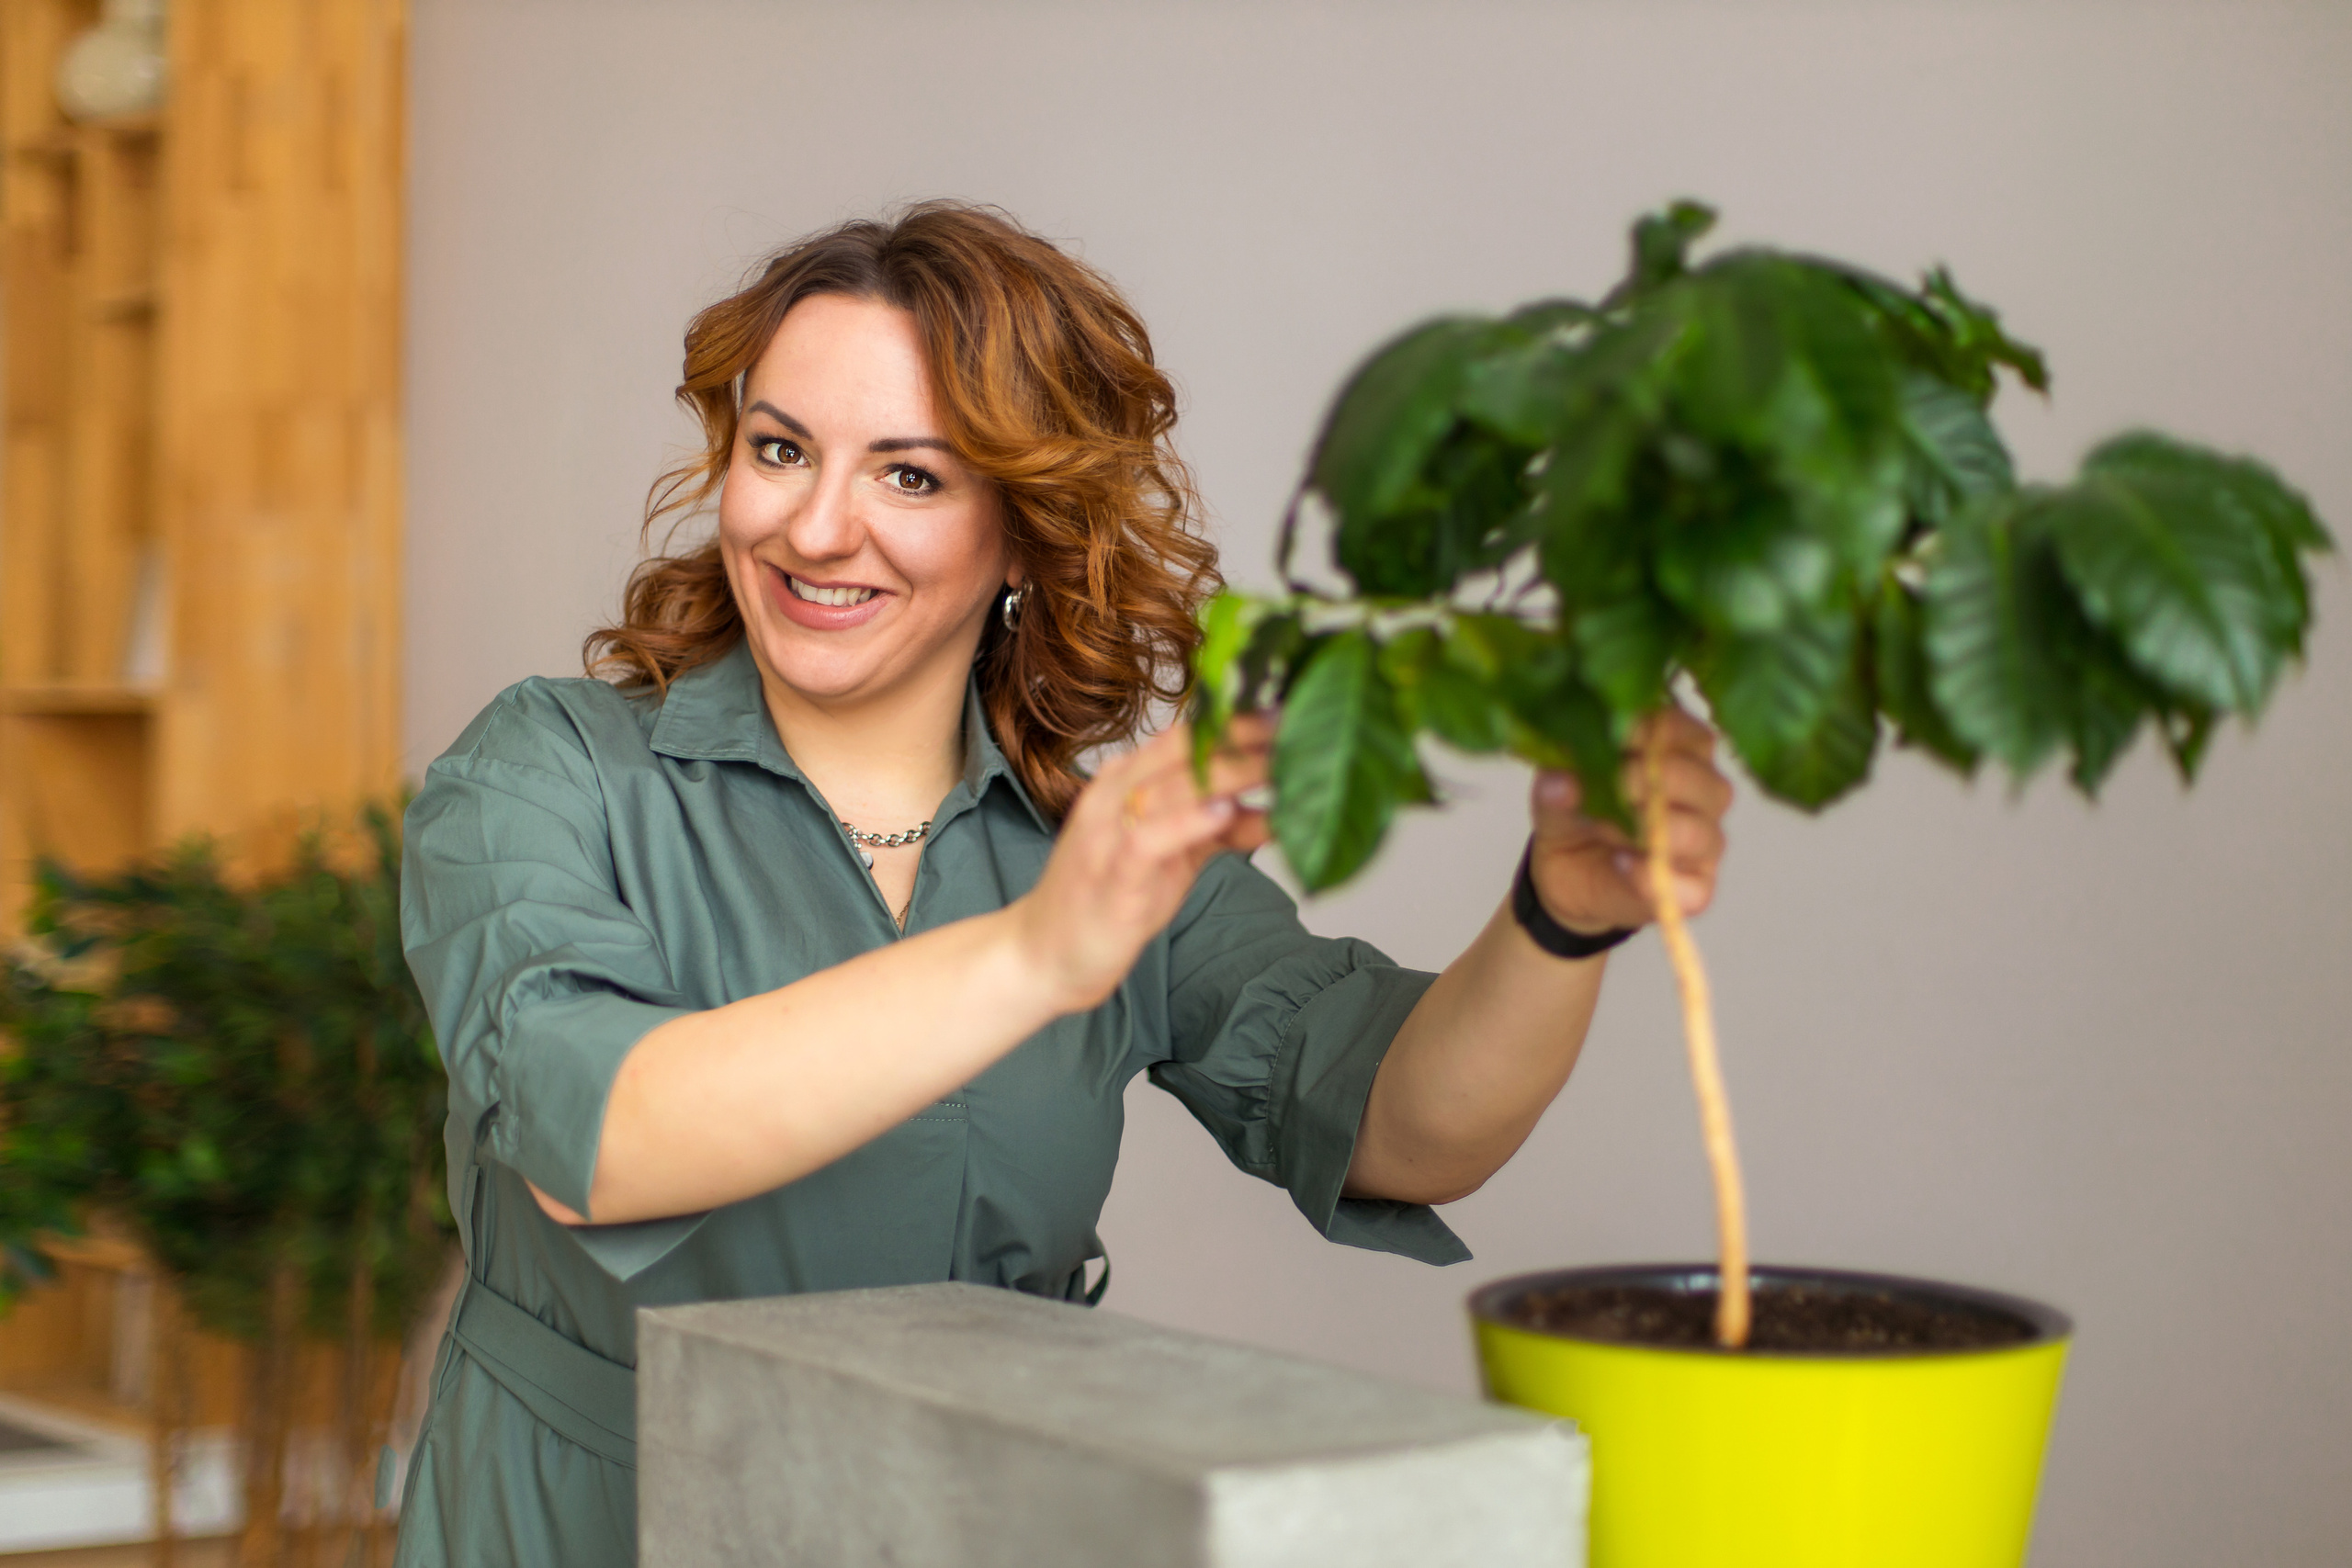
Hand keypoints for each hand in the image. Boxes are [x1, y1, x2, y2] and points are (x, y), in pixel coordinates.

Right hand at [1008, 714, 1272, 1012]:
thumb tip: (1277, 812)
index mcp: (1126, 781)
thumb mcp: (1173, 859)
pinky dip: (1188, 822)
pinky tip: (1226, 812)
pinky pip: (1149, 839)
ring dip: (1231, 772)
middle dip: (1245, 735)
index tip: (1292, 710)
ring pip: (1171, 786)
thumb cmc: (1110, 898)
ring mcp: (1108, 835)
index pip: (1188, 734)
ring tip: (1280, 762)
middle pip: (1185, 748)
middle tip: (1300, 724)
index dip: (1241, 719)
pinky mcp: (1111, 878)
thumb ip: (1218, 831)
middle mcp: (1114, 796)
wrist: (1043, 954)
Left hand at [1526, 707, 1730, 935]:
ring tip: (1624, 827)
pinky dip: (1654, 876)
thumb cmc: (1576, 816)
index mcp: (1676, 754)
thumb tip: (1560, 781)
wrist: (1566, 877)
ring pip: (1703, 834)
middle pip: (1708, 782)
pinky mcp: (1693, 890)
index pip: (1687, 732)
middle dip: (1663, 778)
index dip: (1658, 731)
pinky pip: (1692, 889)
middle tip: (1623, 782)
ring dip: (1663, 828)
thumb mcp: (1554, 795)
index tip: (1621, 735)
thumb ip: (1555, 785)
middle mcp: (1701, 796)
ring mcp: (1702, 844)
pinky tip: (1622, 865)